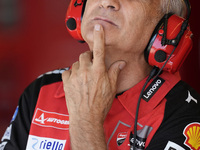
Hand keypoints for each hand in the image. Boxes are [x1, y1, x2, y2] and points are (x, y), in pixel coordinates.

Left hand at [62, 24, 125, 148]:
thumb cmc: (100, 104)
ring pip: (76, 63)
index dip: (99, 37)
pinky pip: (67, 71)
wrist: (86, 117)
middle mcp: (86, 71)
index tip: (98, 28)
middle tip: (92, 64)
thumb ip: (115, 72)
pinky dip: (71, 73)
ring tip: (84, 75)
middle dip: (88, 57)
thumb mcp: (112, 88)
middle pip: (84, 55)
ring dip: (80, 66)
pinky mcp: (66, 82)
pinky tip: (76, 79)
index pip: (99, 49)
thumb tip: (121, 63)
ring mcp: (75, 76)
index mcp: (98, 71)